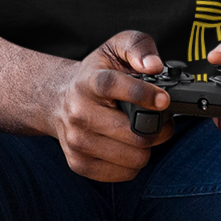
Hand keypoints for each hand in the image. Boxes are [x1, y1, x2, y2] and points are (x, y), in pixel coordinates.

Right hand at [42, 31, 174, 181]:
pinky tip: (127, 147)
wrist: (56, 99)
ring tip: (140, 132)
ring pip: (134, 158)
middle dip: (157, 129)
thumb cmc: (93, 75)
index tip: (164, 100)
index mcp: (88, 82)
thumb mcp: (114, 49)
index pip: (112, 86)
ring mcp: (76, 141)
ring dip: (147, 147)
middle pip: (134, 134)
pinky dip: (134, 163)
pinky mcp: (78, 163)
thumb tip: (154, 66)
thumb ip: (137, 47)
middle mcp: (78, 112)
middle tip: (159, 120)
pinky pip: (125, 174)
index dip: (141, 94)